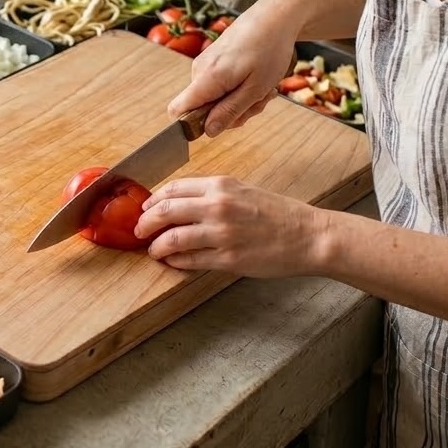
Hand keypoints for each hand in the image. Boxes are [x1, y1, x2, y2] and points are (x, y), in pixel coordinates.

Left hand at [135, 176, 323, 275]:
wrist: (308, 236)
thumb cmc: (277, 213)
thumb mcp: (242, 191)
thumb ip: (211, 194)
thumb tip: (177, 203)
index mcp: (220, 185)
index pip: (172, 188)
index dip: (153, 199)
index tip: (145, 208)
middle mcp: (218, 206)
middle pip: (165, 211)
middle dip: (145, 222)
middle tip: (139, 230)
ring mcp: (222, 233)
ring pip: (173, 239)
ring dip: (156, 246)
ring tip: (153, 250)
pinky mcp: (228, 258)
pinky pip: (190, 261)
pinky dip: (176, 262)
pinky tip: (173, 262)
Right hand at [168, 0, 300, 136]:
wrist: (274, 17)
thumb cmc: (269, 49)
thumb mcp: (256, 88)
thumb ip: (230, 111)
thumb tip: (208, 131)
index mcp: (207, 78)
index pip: (177, 110)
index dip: (193, 125)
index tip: (222, 122)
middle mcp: (199, 71)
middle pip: (202, 110)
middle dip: (231, 113)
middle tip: (258, 100)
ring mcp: (204, 64)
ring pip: (214, 99)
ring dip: (239, 100)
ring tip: (262, 87)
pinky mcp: (212, 61)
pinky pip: (219, 86)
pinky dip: (238, 88)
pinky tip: (256, 79)